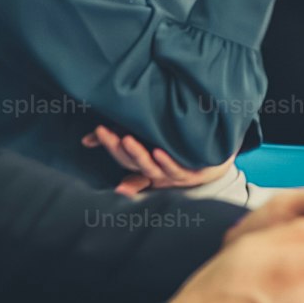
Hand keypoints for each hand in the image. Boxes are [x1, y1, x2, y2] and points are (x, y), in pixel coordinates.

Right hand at [84, 125, 229, 196]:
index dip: (109, 143)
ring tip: (127, 139)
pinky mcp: (192, 174)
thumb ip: (120, 142)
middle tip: (105, 130)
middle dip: (117, 147)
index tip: (99, 128)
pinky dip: (167, 161)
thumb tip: (85, 141)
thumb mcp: (150, 145)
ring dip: (138, 154)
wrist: (218, 162)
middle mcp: (157, 173)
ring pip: (151, 167)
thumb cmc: (179, 153)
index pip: (121, 155)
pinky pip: (177, 169)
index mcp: (145, 166)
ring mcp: (173, 174)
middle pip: (132, 161)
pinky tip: (159, 151)